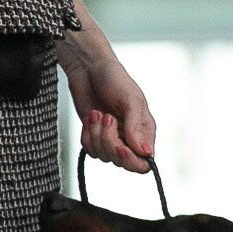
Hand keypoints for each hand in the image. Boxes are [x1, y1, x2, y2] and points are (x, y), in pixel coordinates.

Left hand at [62, 44, 155, 175]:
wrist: (89, 69)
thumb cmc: (114, 78)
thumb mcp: (130, 100)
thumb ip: (136, 127)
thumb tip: (145, 152)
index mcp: (144, 131)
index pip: (144, 162)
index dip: (132, 160)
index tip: (120, 147)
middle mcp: (129, 138)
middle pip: (122, 162)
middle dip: (109, 142)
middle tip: (107, 118)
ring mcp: (111, 138)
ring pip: (103, 156)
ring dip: (96, 134)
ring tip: (97, 113)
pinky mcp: (94, 136)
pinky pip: (89, 149)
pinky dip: (86, 135)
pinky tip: (90, 118)